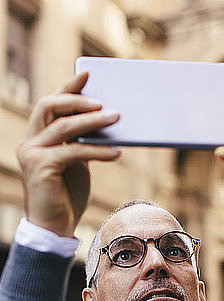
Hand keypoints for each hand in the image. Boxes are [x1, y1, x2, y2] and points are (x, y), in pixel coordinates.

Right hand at [17, 71, 120, 237]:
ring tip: (117, 117)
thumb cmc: (67, 195)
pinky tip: (117, 152)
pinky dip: (97, 151)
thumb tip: (106, 120)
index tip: (87, 72)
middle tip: (104, 100)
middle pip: (49, 106)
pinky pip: (73, 152)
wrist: (54, 228)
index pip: (51, 104)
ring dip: (93, 121)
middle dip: (77, 99)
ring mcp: (32, 154)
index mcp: (37, 137)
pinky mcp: (40, 168)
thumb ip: (81, 142)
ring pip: (63, 127)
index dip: (68, 87)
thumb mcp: (76, 163)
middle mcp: (30, 142)